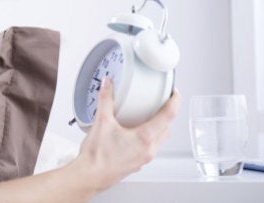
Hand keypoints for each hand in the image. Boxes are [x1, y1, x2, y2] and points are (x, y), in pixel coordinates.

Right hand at [75, 77, 179, 191]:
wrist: (89, 177)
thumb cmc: (96, 158)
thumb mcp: (101, 122)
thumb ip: (106, 100)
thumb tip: (108, 85)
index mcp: (145, 138)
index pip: (169, 115)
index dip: (174, 101)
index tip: (174, 93)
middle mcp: (148, 149)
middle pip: (167, 128)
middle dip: (166, 114)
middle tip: (159, 103)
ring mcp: (143, 158)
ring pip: (159, 140)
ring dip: (157, 127)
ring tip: (146, 117)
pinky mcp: (136, 163)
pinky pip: (149, 148)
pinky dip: (147, 138)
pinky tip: (132, 134)